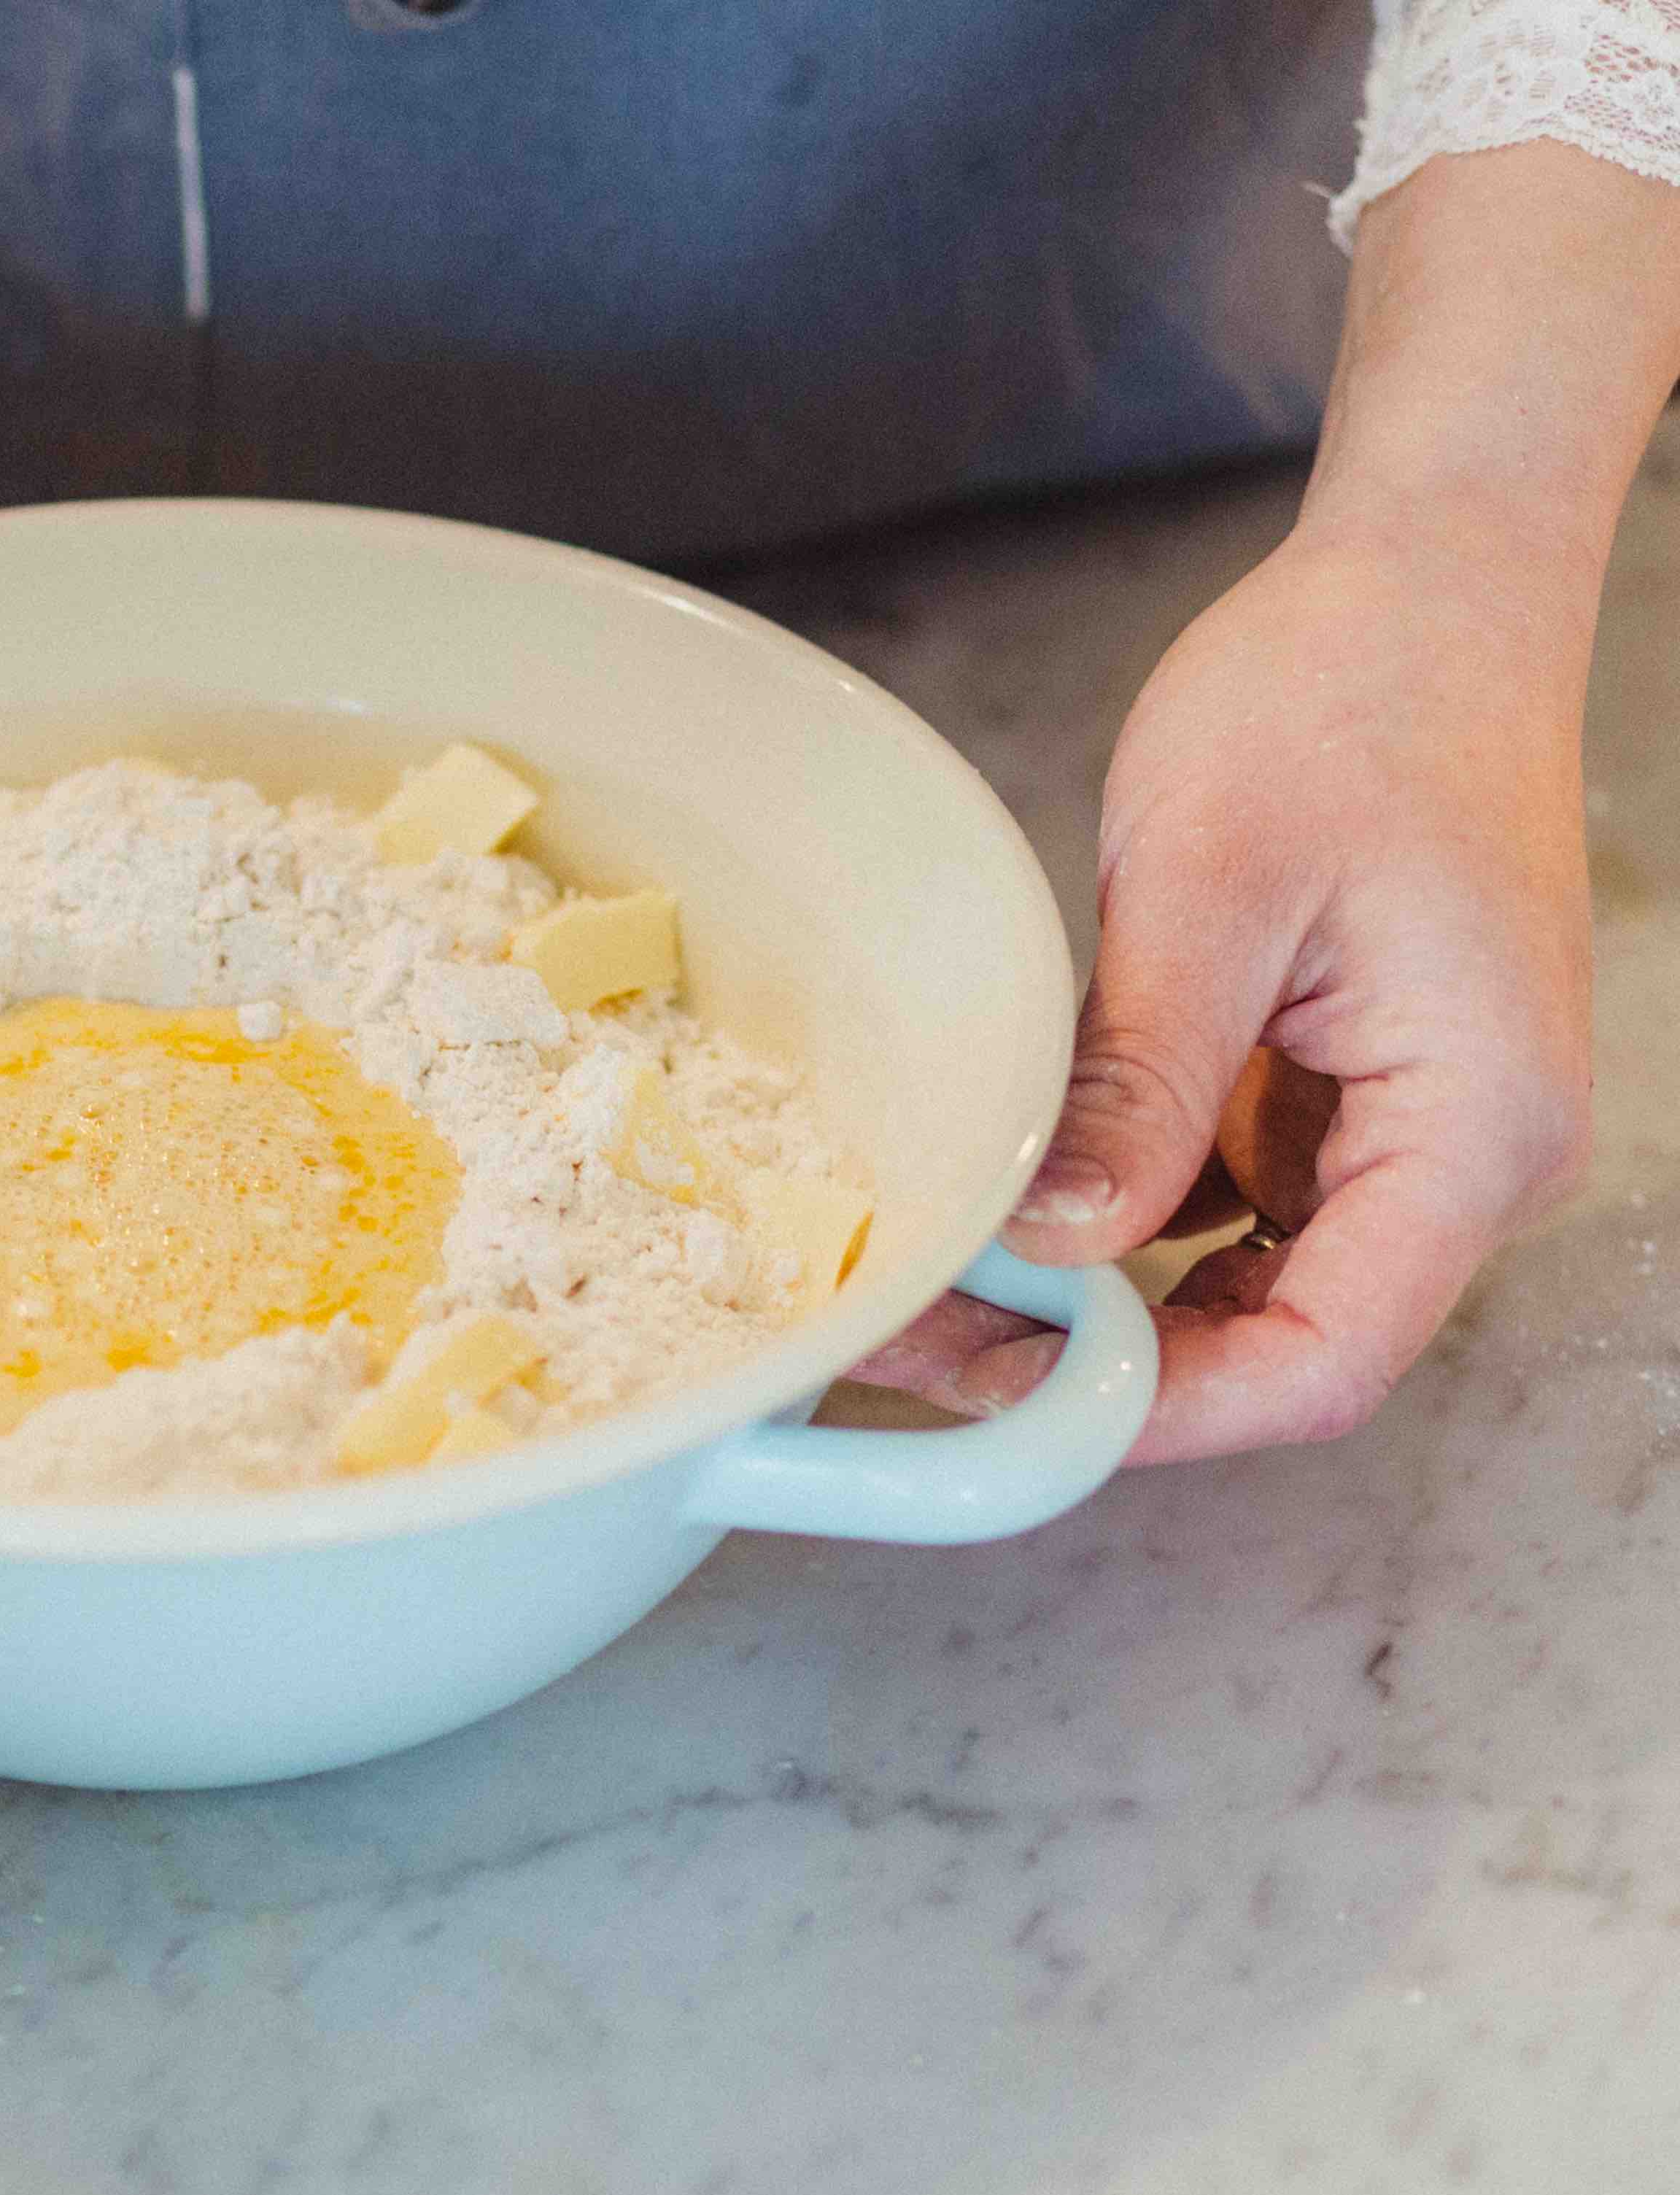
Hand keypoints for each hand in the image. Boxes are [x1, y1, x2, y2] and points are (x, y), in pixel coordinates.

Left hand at [857, 522, 1591, 1456]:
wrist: (1425, 586)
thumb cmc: (1350, 696)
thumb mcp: (1211, 889)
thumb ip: (1142, 1082)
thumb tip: (1057, 1243)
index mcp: (1479, 1124)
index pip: (1327, 1359)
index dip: (1161, 1410)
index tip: (1005, 1402)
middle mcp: (1471, 1155)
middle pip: (1283, 1347)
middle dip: (1098, 1368)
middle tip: (913, 1340)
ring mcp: (1406, 1130)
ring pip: (1244, 1292)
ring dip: (1093, 1308)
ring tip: (930, 1287)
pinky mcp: (1342, 1094)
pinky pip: (1230, 1212)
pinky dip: (1119, 1230)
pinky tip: (1002, 1215)